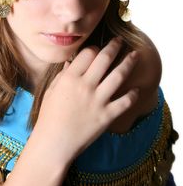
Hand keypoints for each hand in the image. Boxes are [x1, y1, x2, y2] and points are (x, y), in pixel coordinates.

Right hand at [33, 38, 138, 164]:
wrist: (53, 144)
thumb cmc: (48, 117)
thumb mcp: (51, 91)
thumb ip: (63, 75)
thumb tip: (71, 62)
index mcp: (69, 78)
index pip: (87, 53)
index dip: (94, 48)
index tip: (97, 49)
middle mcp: (85, 86)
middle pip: (104, 59)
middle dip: (114, 46)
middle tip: (120, 41)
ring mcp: (98, 101)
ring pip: (118, 76)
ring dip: (129, 63)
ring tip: (135, 55)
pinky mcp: (106, 116)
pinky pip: (124, 102)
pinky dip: (133, 94)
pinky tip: (137, 89)